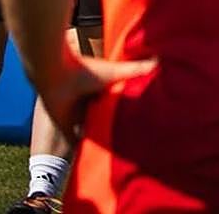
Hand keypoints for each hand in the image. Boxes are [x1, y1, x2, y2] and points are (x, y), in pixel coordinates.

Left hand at [38, 54, 157, 144]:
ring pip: (90, 129)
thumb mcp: (117, 72)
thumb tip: (161, 61)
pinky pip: (75, 139)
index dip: (123, 109)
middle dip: (112, 125)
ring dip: (98, 136)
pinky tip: (93, 157)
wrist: (57, 74)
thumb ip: (137, 69)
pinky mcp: (65, 126)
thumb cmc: (86, 70)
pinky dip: (81, 147)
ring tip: (116, 149)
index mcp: (100, 89)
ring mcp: (76, 114)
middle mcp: (88, 102)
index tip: (139, 117)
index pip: (113, 101)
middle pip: (102, 117)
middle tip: (130, 137)